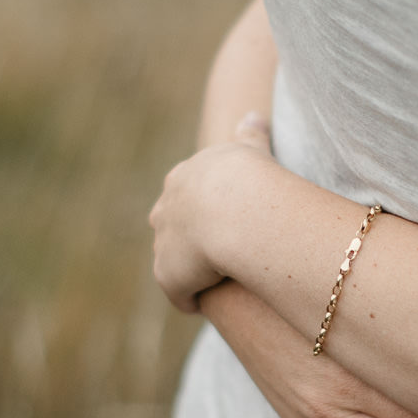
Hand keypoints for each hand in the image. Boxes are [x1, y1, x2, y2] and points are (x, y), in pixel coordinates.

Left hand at [149, 114, 277, 312]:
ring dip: (188, 272)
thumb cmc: (251, 179)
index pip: (182, 194)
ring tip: (211, 284)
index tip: (218, 220)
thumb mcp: (250, 151)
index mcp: (182, 180)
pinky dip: (191, 299)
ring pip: (171, 261)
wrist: (236, 211)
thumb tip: (254, 114)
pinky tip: (206, 303)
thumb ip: (251, 134)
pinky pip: (180, 294)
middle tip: (210, 253)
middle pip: (168, 226)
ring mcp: (164, 244)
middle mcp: (165, 210)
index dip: (200, 208)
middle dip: (183, 238)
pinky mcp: (169, 277)